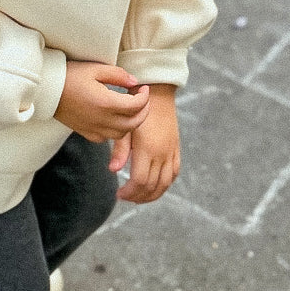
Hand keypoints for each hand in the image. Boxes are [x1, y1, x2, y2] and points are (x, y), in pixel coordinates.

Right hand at [55, 62, 149, 142]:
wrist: (47, 90)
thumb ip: (118, 75)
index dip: (144, 96)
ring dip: (131, 122)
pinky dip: (115, 131)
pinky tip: (113, 118)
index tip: (143, 88)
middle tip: (142, 99)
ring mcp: (94, 129)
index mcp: (106, 103)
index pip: (136, 105)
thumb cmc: (69, 76)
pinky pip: (107, 138)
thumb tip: (135, 82)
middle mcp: (102, 120)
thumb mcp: (95, 69)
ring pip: (122, 133)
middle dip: (143, 111)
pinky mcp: (86, 133)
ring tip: (129, 108)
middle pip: (134, 123)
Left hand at [113, 85, 180, 203]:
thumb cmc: (135, 109)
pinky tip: (156, 186)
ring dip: (153, 194)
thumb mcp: (125, 128)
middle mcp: (162, 153)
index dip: (129, 192)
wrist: (156, 93)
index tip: (119, 194)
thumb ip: (120, 150)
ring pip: (166, 183)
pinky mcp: (176, 148)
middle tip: (126, 197)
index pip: (140, 181)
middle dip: (138, 196)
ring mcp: (171, 151)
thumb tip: (113, 170)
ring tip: (139, 197)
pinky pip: (174, 172)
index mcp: (148, 148)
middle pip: (152, 186)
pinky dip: (166, 184)